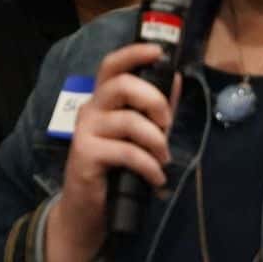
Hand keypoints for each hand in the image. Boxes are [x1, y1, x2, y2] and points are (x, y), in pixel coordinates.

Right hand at [44, 43, 175, 261]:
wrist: (89, 210)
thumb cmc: (116, 170)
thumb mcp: (142, 136)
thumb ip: (157, 108)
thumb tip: (176, 78)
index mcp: (104, 101)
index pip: (111, 65)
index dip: (134, 53)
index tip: (158, 51)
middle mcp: (91, 110)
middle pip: (121, 84)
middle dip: (153, 100)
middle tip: (166, 124)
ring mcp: (85, 132)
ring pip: (129, 121)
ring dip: (156, 142)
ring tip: (162, 160)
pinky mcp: (85, 155)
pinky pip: (126, 152)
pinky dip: (149, 167)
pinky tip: (155, 179)